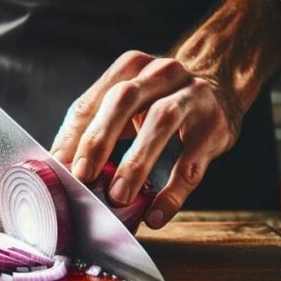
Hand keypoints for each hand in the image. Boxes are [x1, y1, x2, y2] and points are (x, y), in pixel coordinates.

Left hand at [50, 52, 241, 228]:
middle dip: (100, 138)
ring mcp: (193, 96)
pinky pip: (193, 163)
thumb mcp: (128, 100)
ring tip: (118, 197)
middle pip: (125, 99)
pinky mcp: (216, 126)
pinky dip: (173, 192)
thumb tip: (58, 163)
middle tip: (83, 175)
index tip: (59, 165)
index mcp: (132, 67)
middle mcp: (163, 73)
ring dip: (137, 162)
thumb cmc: (160, 99)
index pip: (94, 99)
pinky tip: (156, 214)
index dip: (74, 134)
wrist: (221, 83)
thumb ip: (96, 122)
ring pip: (162, 122)